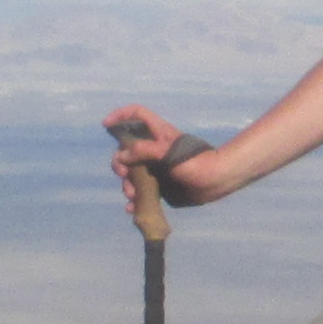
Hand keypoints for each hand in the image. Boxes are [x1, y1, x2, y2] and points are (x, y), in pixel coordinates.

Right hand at [109, 105, 213, 219]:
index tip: (106, 125)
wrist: (216, 182)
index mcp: (158, 134)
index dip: (120, 115)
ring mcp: (156, 168)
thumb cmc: (197, 162)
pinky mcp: (160, 186)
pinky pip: (141, 192)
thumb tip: (122, 155)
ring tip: (133, 196)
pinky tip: (133, 208)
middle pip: (127, 150)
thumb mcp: (170, 153)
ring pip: (132, 174)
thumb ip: (145, 150)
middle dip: (120, 163)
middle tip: (123, 174)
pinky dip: (134, 201)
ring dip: (127, 185)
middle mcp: (154, 149)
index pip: (136, 115)